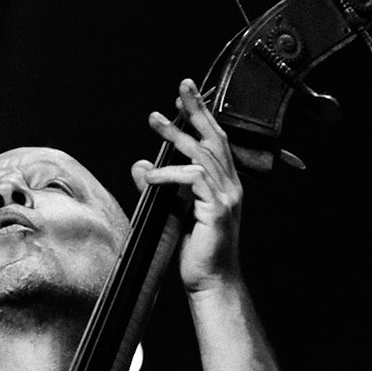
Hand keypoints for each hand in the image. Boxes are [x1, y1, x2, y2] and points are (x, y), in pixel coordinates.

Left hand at [130, 78, 246, 294]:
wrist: (211, 284)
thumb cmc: (195, 253)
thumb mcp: (171, 213)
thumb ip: (159, 188)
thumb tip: (140, 164)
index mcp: (224, 186)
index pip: (215, 143)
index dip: (202, 117)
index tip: (184, 97)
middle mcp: (230, 188)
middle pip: (215, 138)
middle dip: (198, 110)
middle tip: (182, 86)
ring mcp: (227, 198)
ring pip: (203, 155)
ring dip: (176, 136)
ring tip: (154, 120)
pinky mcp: (218, 210)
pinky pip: (194, 180)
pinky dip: (170, 175)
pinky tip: (150, 176)